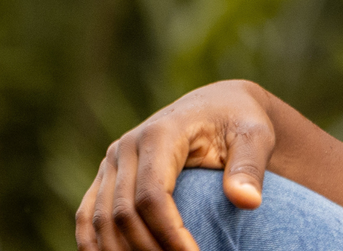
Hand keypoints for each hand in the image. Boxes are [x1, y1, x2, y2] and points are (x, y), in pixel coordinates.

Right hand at [76, 80, 276, 250]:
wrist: (219, 105)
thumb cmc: (239, 121)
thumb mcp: (254, 136)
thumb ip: (249, 167)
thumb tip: (248, 202)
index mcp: (161, 133)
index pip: (153, 196)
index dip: (169, 235)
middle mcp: (128, 145)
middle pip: (123, 213)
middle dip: (147, 250)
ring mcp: (112, 160)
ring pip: (100, 220)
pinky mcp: (107, 174)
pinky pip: (88, 216)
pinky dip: (93, 245)